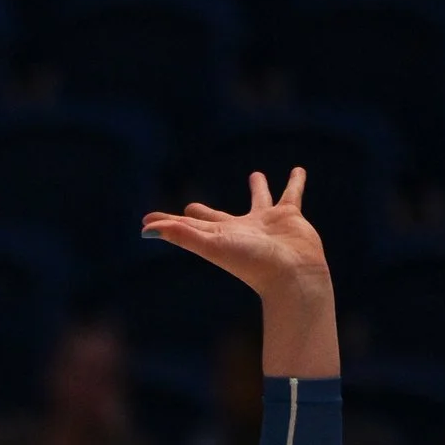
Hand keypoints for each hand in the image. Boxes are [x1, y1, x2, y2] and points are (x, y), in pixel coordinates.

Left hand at [141, 168, 337, 373]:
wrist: (292, 274)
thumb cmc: (251, 263)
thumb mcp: (211, 245)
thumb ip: (181, 235)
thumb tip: (146, 230)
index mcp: (217, 237)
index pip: (186, 227)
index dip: (168, 222)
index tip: (148, 218)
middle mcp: (239, 231)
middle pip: (217, 218)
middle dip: (203, 213)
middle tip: (192, 207)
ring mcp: (265, 223)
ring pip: (260, 200)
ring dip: (258, 188)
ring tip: (256, 174)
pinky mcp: (289, 215)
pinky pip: (291, 193)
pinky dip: (295, 181)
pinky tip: (298, 170)